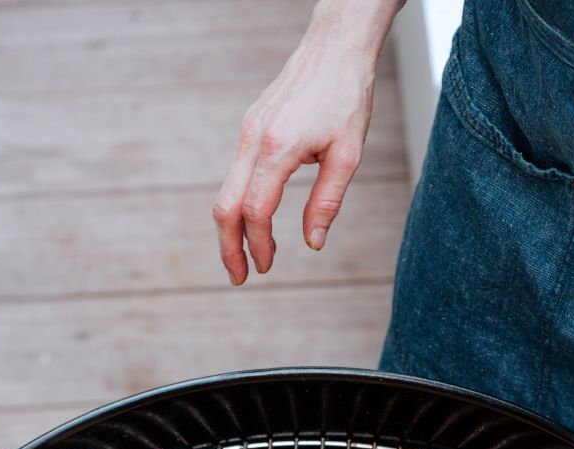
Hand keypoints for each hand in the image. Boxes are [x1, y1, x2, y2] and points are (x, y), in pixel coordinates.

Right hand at [212, 0, 399, 285]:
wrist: (335, 46)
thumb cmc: (347, 95)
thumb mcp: (348, 154)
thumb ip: (327, 201)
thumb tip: (313, 243)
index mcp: (279, 147)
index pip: (256, 210)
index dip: (259, 245)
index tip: (268, 267)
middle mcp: (254, 139)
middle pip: (226, 207)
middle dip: (228, 248)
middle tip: (239, 278)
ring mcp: (247, 133)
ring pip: (225, 192)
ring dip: (232, 230)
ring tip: (248, 256)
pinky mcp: (249, 129)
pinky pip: (235, 176)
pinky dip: (240, 205)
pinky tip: (257, 222)